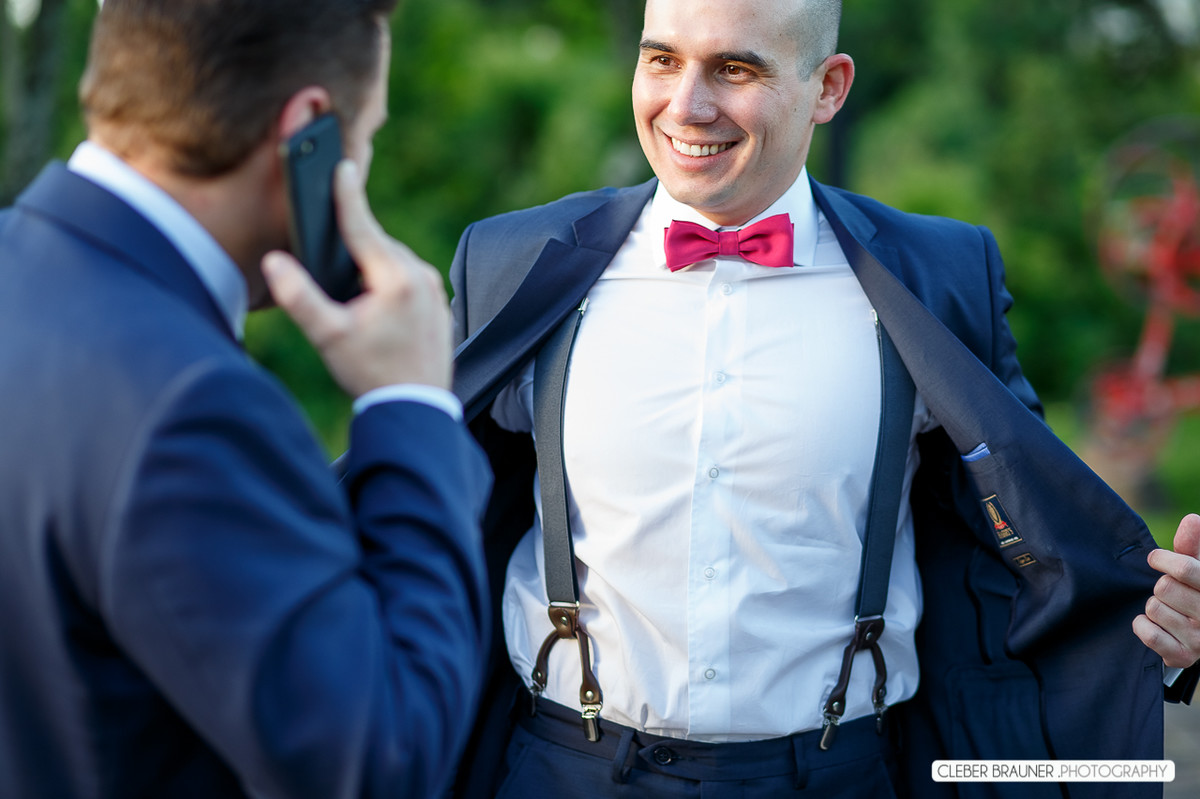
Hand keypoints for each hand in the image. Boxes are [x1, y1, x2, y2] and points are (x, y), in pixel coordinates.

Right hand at [261, 160, 451, 395]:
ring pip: (392, 260)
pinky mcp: (439, 301)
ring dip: (369, 266)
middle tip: (332, 271)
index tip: (342, 166)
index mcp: (396, 278)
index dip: (347, 194)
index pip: (363, 226)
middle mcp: (421, 276)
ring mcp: (435, 289)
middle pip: (376, 244)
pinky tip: (374, 307)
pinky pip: (407, 277)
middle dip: (351, 246)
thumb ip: (299, 297)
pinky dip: (387, 281)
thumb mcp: (329, 337)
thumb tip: (275, 262)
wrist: (415, 407)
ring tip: (352, 300)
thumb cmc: (372, 374)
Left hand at [1134, 513, 1199, 669]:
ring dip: (1154, 606)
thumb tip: (1192, 519)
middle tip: (1172, 594)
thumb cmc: (1195, 591)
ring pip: (1153, 608)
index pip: (1186, 569)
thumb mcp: (1197, 568)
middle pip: (1164, 588)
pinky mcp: (1182, 656)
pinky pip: (1147, 632)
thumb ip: (1193, 545)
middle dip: (1161, 586)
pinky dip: (1143, 626)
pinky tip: (1157, 627)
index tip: (1156, 559)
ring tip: (1170, 611)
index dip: (1164, 559)